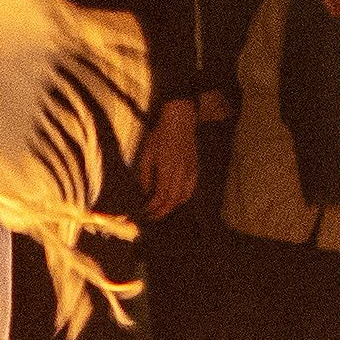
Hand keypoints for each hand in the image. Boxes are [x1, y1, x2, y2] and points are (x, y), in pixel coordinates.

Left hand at [135, 100, 199, 221]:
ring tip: (161, 210)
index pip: (160, 195)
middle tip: (152, 217)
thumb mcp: (147, 154)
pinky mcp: (195, 169)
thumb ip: (145, 175)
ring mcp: (190, 171)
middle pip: (173, 200)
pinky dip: (182, 198)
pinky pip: (190, 189)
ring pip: (183, 197)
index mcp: (167, 168)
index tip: (144, 212)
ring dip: (172, 207)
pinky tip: (174, 200)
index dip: (152, 207)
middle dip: (161, 212)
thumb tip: (145, 192)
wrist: (180, 122)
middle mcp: (180, 172)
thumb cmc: (160, 136)